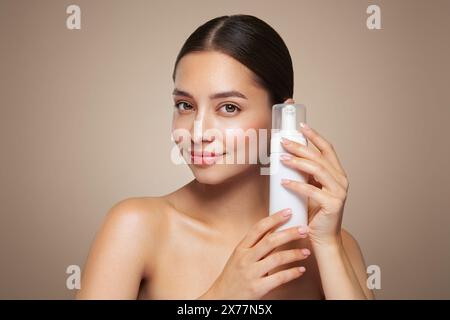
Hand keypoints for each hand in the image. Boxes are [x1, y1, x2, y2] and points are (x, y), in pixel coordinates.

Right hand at [198, 208, 310, 299]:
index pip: (258, 228)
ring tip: (307, 251)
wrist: (221, 299)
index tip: (288, 212)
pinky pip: (279, 278)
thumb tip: (275, 230)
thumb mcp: (239, 257)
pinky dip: (292, 273)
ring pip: (277, 258)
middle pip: (271, 240)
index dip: (274, 218)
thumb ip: (255, 246)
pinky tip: (300, 269)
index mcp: (241, 249)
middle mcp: (245, 259)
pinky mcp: (257, 288)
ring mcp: (251, 274)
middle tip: (304, 229)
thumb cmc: (233, 277)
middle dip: (290, 233)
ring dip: (294, 253)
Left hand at [279, 99, 349, 247]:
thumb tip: (288, 157)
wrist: (323, 238)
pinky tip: (284, 181)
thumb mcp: (312, 188)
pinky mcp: (332, 204)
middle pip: (319, 157)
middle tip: (283, 141)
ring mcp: (339, 192)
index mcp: (337, 173)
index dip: (315, 136)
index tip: (301, 126)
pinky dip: (296, 185)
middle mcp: (341, 180)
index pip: (327, 149)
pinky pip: (311, 190)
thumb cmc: (316, 213)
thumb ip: (307, 175)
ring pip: (317, 170)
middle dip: (300, 147)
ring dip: (297, 162)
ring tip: (282, 158)